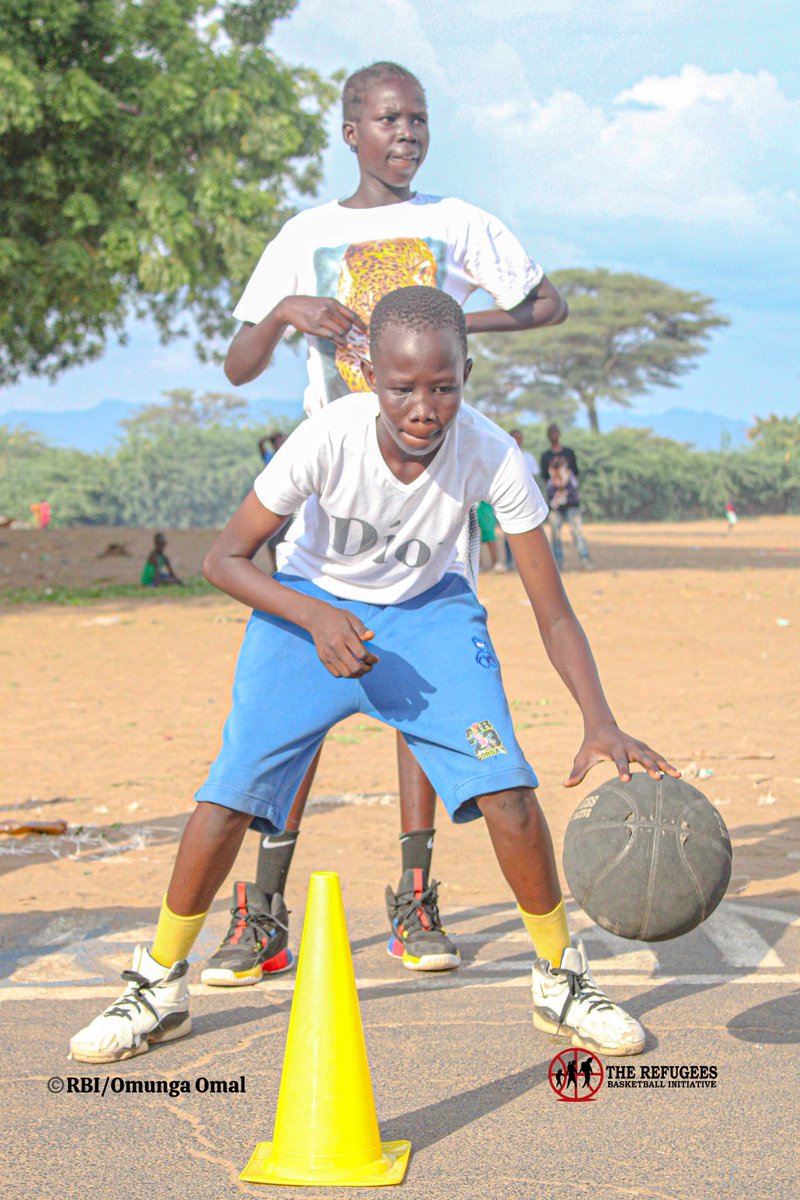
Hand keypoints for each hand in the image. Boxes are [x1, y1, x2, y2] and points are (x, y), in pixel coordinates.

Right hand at [278, 296, 365, 346]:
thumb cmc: (309, 306)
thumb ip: (337, 310)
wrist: (290, 307)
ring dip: (344, 338)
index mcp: (332, 302)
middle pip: (347, 326)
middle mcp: (328, 310)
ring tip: (344, 340)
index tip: (366, 331)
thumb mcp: (324, 302)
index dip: (361, 325)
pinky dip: (340, 343)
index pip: (352, 315)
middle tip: (348, 336)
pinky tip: (344, 346)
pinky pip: (332, 337)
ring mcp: (322, 319)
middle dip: (350, 333)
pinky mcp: (315, 328)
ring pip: (341, 332)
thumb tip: (351, 320)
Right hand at [306, 604, 379, 677]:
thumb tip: (371, 637)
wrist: (316, 618)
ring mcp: (328, 654)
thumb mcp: (352, 618)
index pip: (362, 654)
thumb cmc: (336, 617)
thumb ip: (362, 630)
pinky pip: (336, 674)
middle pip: (354, 667)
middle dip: (366, 669)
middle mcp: (336, 646)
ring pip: (346, 674)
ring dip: (357, 674)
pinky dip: (346, 674)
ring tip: (362, 669)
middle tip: (370, 666)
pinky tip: (350, 668)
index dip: (372, 659)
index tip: (376, 659)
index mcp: (345, 635)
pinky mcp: (323, 659)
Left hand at [564, 721, 679, 787]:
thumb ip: (576, 772)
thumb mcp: (582, 758)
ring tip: (678, 776)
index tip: (626, 780)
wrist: (601, 726)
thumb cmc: (591, 746)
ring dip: (665, 765)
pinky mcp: (644, 749)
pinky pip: (657, 757)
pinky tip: (677, 774)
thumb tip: (565, 785)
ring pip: (654, 756)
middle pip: (641, 758)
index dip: (623, 770)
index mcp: (615, 750)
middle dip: (650, 767)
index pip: (619, 761)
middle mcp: (629, 747)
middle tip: (658, 778)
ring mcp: (639, 747)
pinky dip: (666, 764)